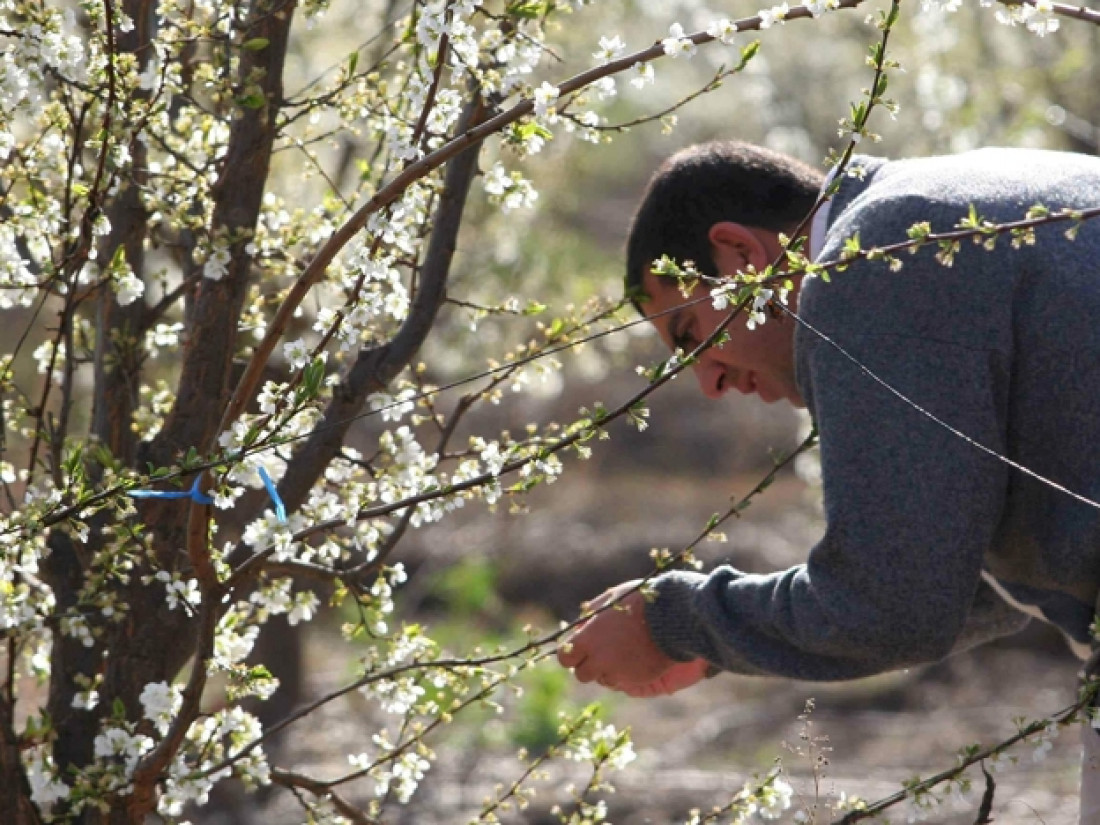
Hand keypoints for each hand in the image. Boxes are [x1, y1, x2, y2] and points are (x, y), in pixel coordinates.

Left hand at [557, 580, 708, 696]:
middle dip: (587, 665)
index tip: (578, 649)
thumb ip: (589, 615)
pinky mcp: (635, 680)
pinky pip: (622, 682)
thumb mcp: (609, 600)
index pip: (565, 658)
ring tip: (620, 652)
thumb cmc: (638, 602)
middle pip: (581, 674)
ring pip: (602, 680)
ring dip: (607, 670)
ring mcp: (617, 672)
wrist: (671, 616)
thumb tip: (578, 626)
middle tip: (599, 654)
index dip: (571, 654)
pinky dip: (624, 674)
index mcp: (587, 639)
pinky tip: (633, 659)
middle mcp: (598, 659)